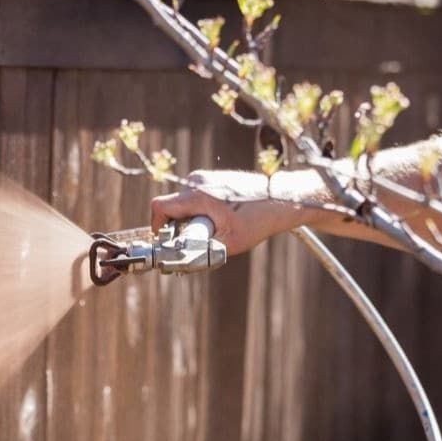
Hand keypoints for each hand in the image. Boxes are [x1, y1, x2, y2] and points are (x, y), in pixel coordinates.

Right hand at [149, 169, 309, 255]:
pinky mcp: (210, 178)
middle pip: (171, 207)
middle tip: (200, 240)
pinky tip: (222, 219)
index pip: (159, 207)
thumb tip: (178, 263)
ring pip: (182, 203)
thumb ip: (200, 252)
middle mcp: (197, 181)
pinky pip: (193, 198)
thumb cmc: (259, 219)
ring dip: (191, 220)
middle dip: (178, 227)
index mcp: (198, 194)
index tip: (167, 241)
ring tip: (217, 228)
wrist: (283, 198)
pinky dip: (200, 212)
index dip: (157, 227)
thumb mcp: (228, 244)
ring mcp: (204, 177)